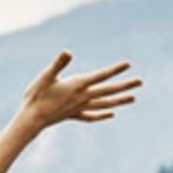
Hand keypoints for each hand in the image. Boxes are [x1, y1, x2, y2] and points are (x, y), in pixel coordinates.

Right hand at [15, 53, 139, 133]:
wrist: (31, 120)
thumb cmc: (37, 96)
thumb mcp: (46, 77)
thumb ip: (58, 64)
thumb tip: (67, 52)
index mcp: (78, 86)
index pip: (100, 76)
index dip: (114, 70)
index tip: (128, 64)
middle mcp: (82, 97)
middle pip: (108, 91)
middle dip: (125, 85)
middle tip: (141, 82)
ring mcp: (79, 107)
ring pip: (104, 104)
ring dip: (120, 101)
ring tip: (134, 98)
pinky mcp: (73, 115)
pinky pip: (92, 115)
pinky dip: (102, 114)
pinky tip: (111, 114)